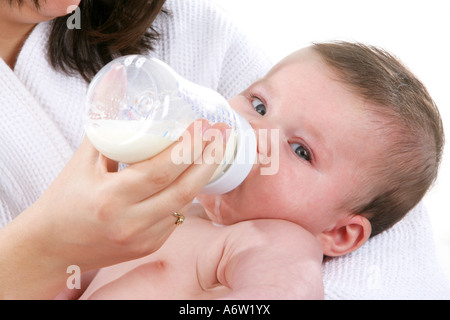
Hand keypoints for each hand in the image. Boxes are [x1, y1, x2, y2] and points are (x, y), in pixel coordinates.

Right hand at [44, 120, 226, 265]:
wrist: (52, 247)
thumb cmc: (63, 201)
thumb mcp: (81, 163)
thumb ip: (107, 133)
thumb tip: (124, 99)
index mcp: (110, 198)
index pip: (161, 170)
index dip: (187, 147)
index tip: (203, 125)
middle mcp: (130, 222)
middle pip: (183, 189)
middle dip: (209, 158)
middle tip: (222, 134)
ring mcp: (142, 238)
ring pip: (184, 203)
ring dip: (202, 175)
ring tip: (214, 150)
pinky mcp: (148, 247)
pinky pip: (176, 218)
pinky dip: (185, 195)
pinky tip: (191, 177)